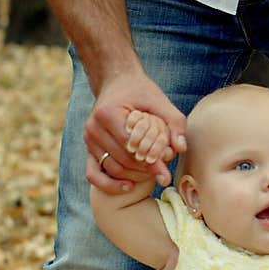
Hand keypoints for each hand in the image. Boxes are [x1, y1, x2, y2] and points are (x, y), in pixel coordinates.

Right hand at [84, 71, 186, 193]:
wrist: (117, 83)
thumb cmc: (140, 92)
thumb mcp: (160, 101)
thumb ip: (174, 122)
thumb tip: (180, 148)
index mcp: (108, 114)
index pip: (132, 146)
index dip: (150, 160)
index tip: (166, 169)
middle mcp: (93, 128)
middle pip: (123, 160)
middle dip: (145, 169)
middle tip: (163, 172)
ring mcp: (88, 140)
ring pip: (113, 168)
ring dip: (134, 175)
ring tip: (152, 174)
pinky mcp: (88, 148)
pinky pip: (93, 174)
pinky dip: (110, 185)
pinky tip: (129, 186)